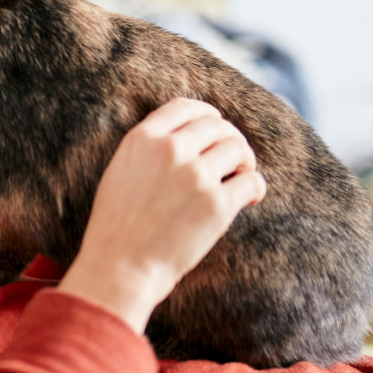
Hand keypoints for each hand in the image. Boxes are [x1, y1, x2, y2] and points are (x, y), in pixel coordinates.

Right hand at [56, 98, 266, 333]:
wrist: (120, 266)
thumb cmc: (117, 226)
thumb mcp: (120, 171)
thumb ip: (148, 149)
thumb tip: (184, 138)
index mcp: (142, 138)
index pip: (185, 107)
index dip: (206, 113)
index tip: (215, 125)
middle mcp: (170, 150)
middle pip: (217, 125)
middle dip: (229, 139)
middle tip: (234, 159)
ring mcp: (195, 175)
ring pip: (238, 148)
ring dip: (245, 161)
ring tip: (241, 177)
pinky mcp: (216, 205)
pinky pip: (251, 182)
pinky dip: (255, 187)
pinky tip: (250, 198)